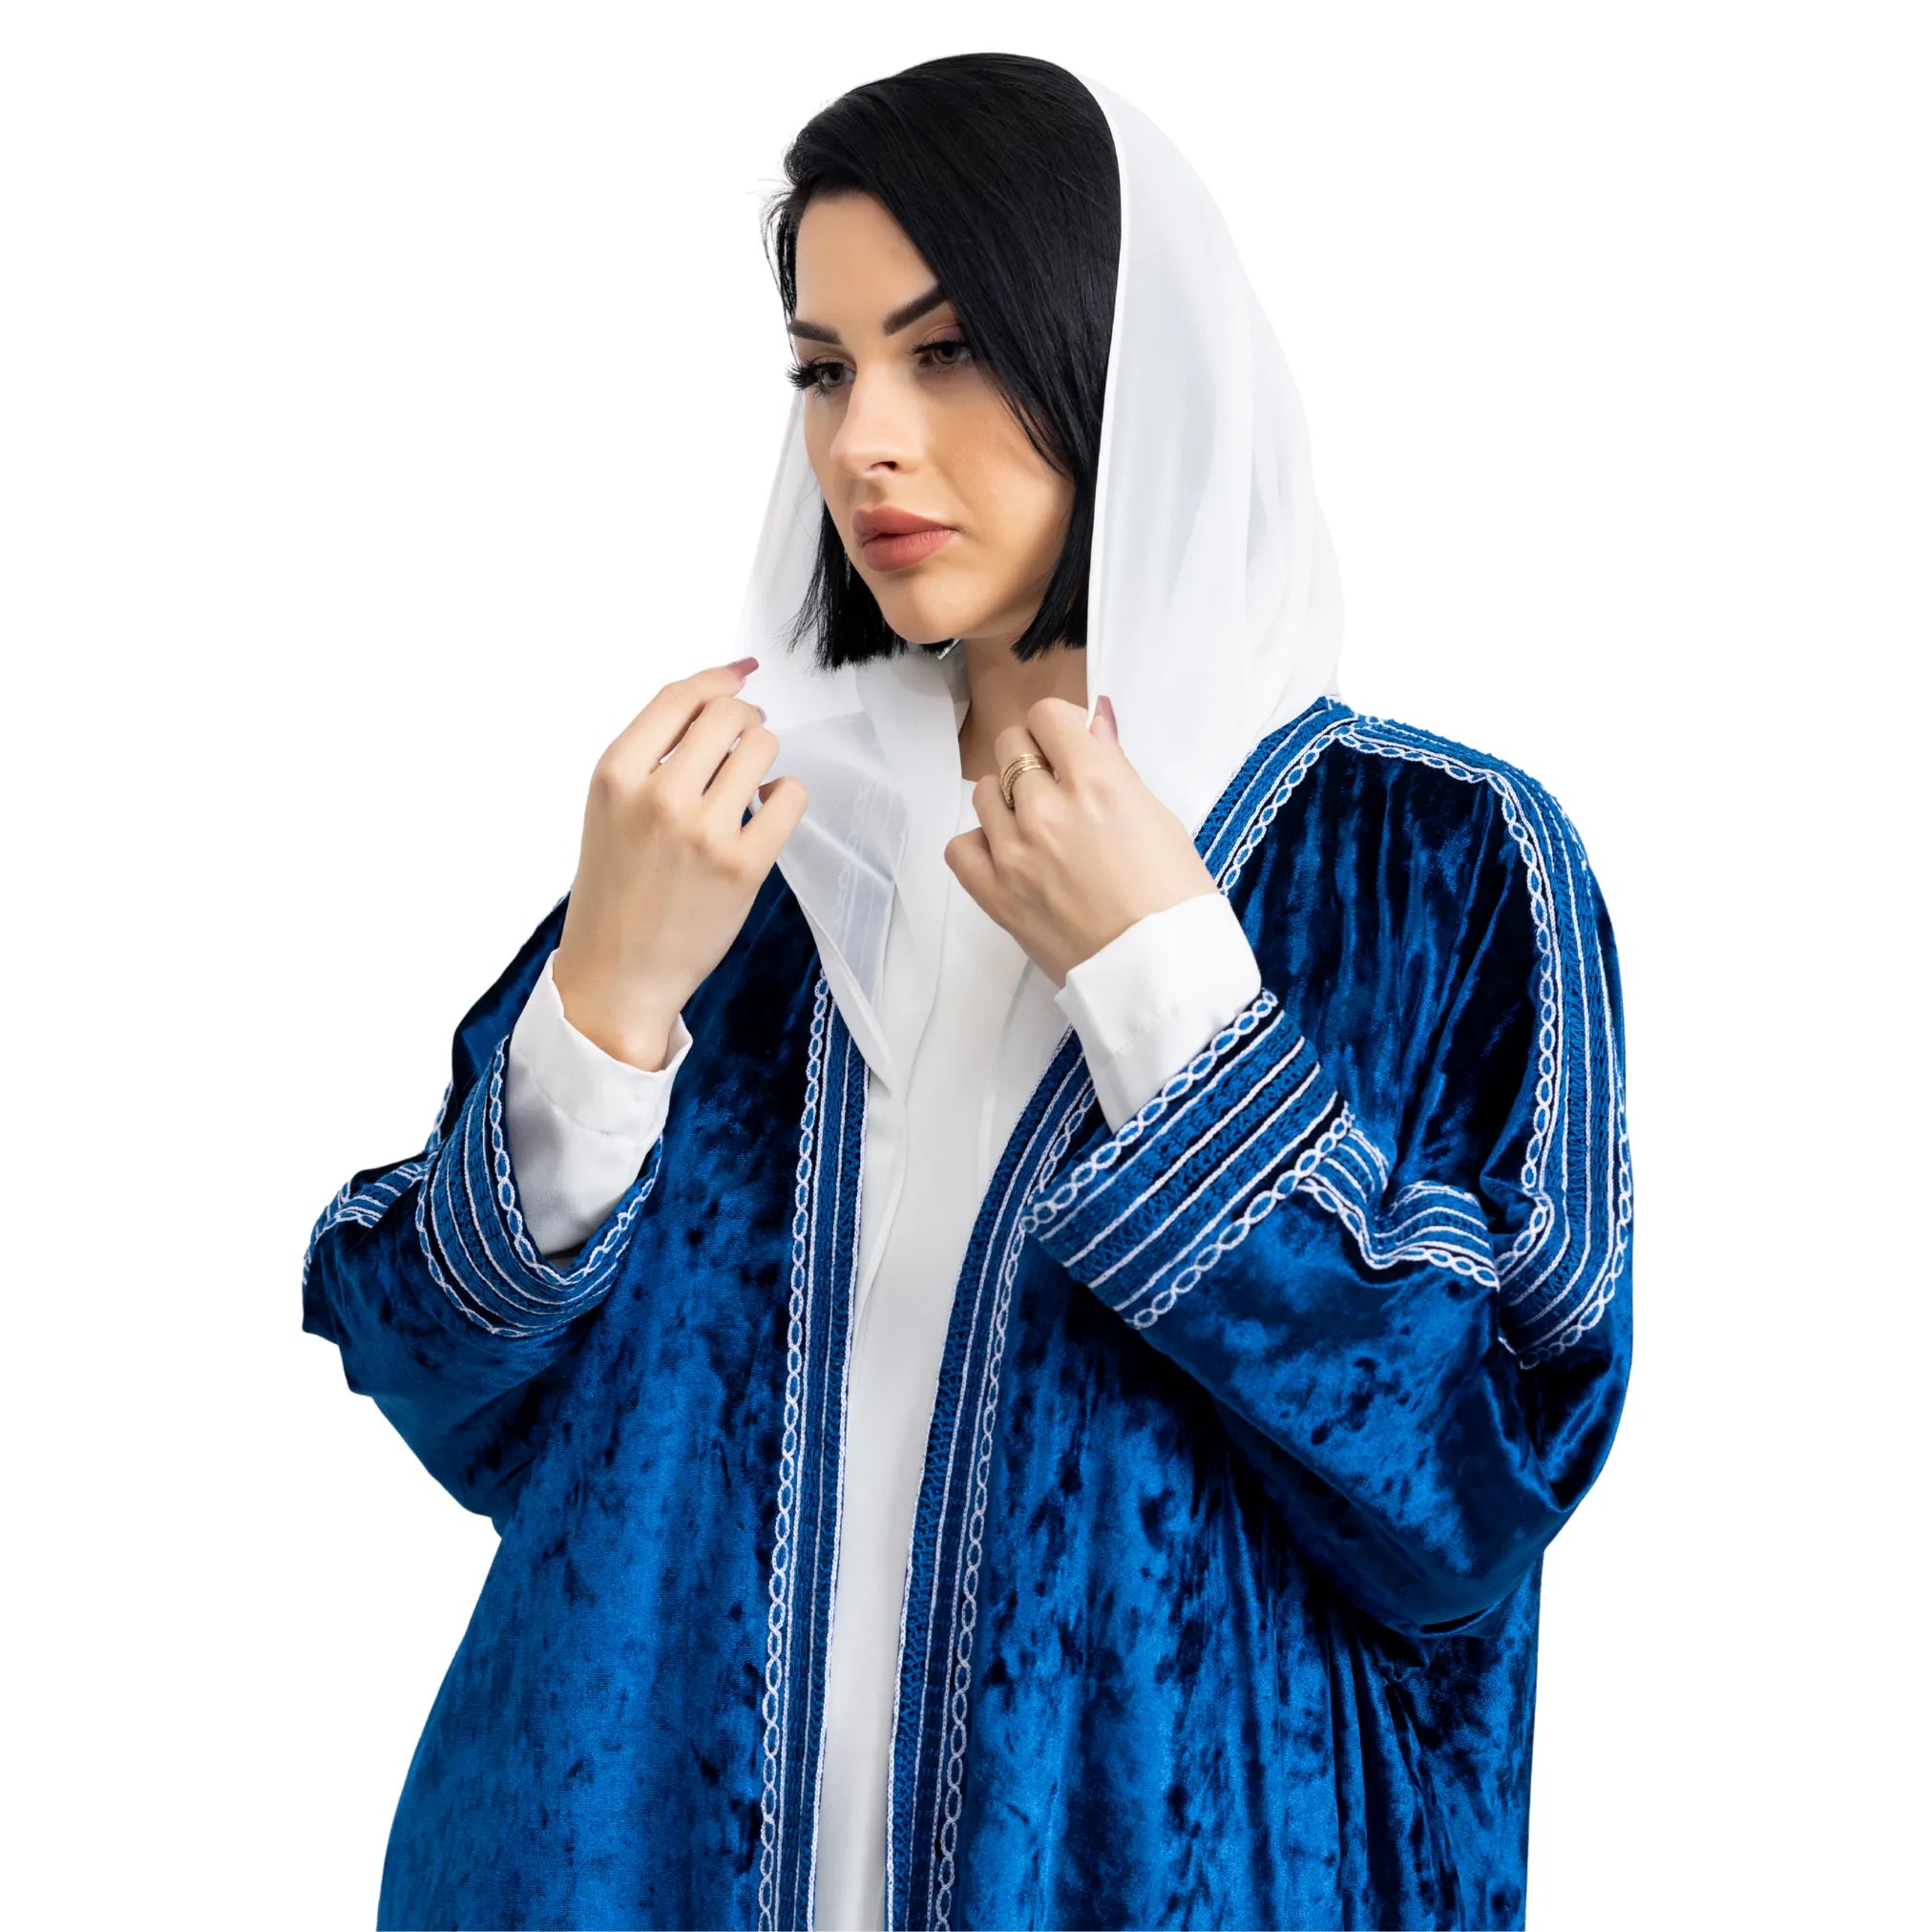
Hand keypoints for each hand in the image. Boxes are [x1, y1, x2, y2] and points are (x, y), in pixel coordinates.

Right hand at [552, 658, 807, 1068]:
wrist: (618, 972)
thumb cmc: (617, 888)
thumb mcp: (611, 808)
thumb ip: (653, 754)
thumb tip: (719, 693)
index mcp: (615, 775)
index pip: (680, 697)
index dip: (718, 679)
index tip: (739, 677)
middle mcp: (658, 795)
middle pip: (728, 715)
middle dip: (745, 721)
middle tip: (745, 742)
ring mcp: (703, 830)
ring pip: (763, 748)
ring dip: (765, 757)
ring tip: (750, 785)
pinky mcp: (743, 864)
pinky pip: (789, 795)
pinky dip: (786, 794)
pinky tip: (766, 811)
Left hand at [944, 694, 1218, 988]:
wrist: (1159, 977)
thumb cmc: (1176, 902)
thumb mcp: (1159, 819)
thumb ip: (1115, 765)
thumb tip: (1093, 721)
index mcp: (1097, 782)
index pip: (1049, 716)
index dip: (1060, 728)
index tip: (1070, 748)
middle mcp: (1048, 809)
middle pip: (1012, 747)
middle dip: (1034, 758)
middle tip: (1059, 791)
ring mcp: (1014, 852)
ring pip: (984, 791)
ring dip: (1008, 800)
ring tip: (1038, 830)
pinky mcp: (995, 894)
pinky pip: (961, 846)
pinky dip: (980, 845)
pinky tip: (1009, 855)